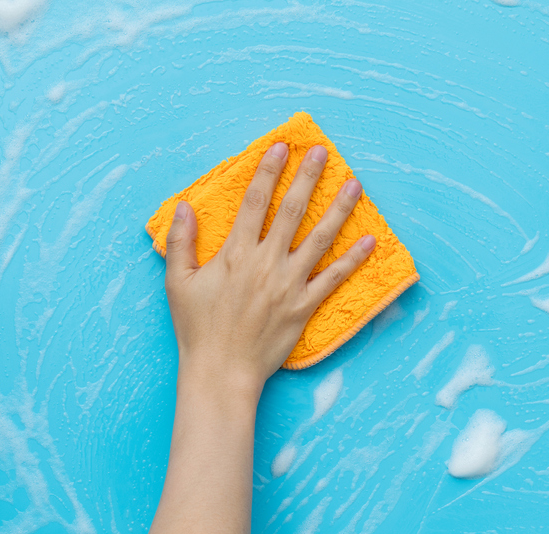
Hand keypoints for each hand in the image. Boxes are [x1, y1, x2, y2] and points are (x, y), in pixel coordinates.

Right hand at [163, 142, 375, 394]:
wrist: (222, 370)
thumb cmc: (197, 329)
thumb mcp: (178, 282)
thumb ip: (181, 242)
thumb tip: (184, 206)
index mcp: (235, 253)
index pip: (255, 202)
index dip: (269, 171)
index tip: (282, 147)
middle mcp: (266, 263)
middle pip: (292, 211)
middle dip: (308, 178)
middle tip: (323, 153)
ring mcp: (289, 284)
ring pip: (319, 238)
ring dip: (339, 209)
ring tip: (355, 184)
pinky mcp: (304, 306)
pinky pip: (334, 278)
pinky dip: (353, 259)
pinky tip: (369, 240)